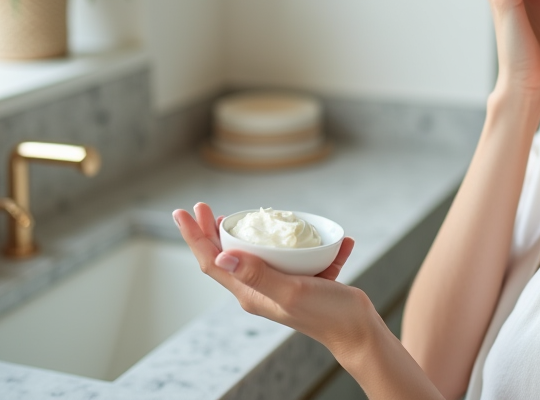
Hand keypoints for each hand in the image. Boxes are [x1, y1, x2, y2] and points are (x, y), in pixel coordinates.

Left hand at [173, 202, 376, 359]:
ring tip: (240, 216)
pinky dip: (313, 245)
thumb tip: (223, 256)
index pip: (212, 262)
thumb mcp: (290, 291)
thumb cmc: (324, 314)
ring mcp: (282, 284)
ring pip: (259, 254)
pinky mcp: (304, 281)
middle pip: (228, 256)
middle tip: (202, 208)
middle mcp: (261, 288)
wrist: (357, 331)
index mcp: (250, 292)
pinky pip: (303, 257)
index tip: (183, 212)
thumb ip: (258, 274)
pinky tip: (335, 239)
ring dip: (248, 235)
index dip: (195, 236)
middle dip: (212, 232)